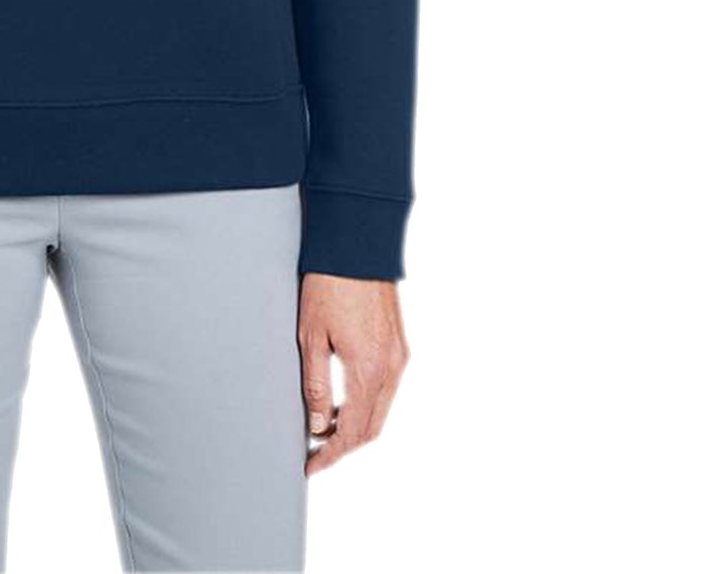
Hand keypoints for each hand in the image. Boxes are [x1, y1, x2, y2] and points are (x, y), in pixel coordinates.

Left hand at [299, 273, 408, 474]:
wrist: (357, 246)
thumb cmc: (329, 285)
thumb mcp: (312, 337)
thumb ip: (317, 386)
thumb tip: (318, 426)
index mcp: (369, 370)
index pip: (353, 432)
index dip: (331, 454)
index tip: (311, 464)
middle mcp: (391, 368)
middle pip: (372, 428)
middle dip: (344, 446)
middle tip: (316, 452)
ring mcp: (399, 356)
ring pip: (381, 410)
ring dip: (356, 426)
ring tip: (325, 429)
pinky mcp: (399, 345)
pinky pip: (387, 389)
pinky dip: (367, 404)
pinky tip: (345, 400)